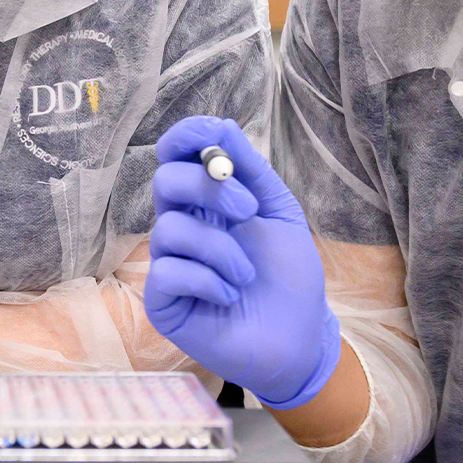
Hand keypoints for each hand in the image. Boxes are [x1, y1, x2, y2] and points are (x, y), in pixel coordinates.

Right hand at [142, 116, 341, 407]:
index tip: (211, 135)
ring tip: (247, 274)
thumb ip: (252, 171)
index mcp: (207, 202)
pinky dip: (208, 281)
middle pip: (166, 181)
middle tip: (248, 210)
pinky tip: (229, 296)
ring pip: (170, 229)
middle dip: (209, 188)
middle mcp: (182, 226)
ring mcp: (169, 263)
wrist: (300, 337)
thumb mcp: (279, 213)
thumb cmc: (289, 276)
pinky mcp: (163, 300)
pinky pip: (168, 272)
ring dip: (221, 249)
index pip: (176, 157)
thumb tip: (223, 125)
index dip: (185, 137)